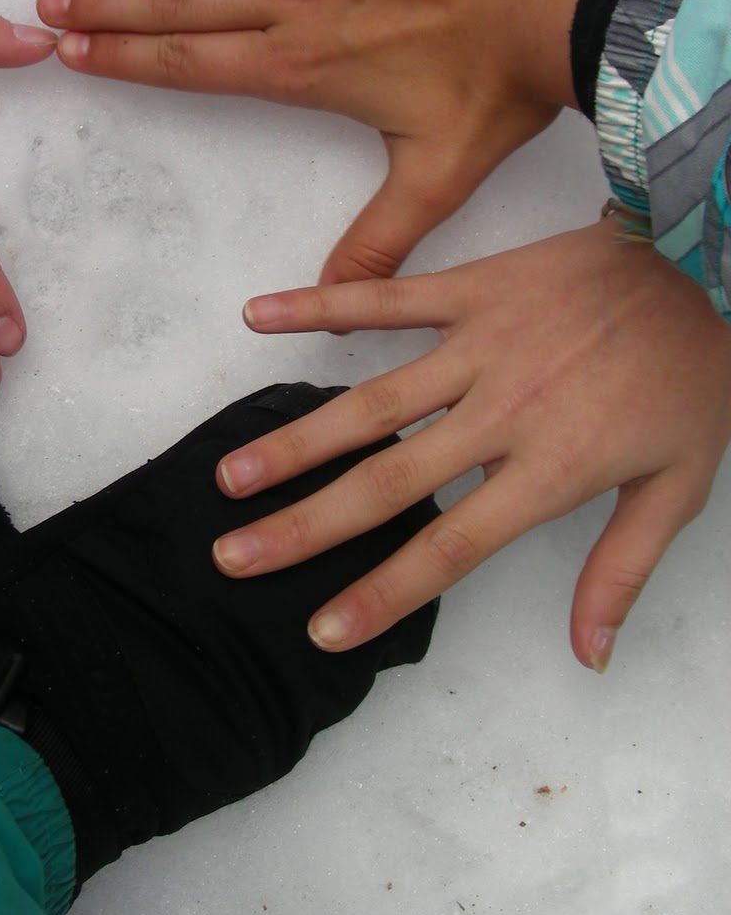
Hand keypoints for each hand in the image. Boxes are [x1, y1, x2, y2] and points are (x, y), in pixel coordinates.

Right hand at [39, 0, 628, 280]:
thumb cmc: (504, 83)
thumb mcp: (438, 175)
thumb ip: (377, 241)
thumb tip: (331, 310)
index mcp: (302, 65)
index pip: (190, 62)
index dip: (125, 57)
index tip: (71, 51)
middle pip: (180, 1)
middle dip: (108, 3)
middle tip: (47, 1)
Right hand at [210, 220, 730, 670]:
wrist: (709, 259)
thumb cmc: (697, 373)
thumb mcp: (680, 485)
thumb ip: (623, 570)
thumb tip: (589, 655)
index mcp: (553, 468)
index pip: (450, 547)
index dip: (383, 592)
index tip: (324, 629)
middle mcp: (504, 412)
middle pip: (387, 482)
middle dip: (304, 526)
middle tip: (234, 555)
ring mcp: (481, 345)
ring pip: (371, 402)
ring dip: (296, 440)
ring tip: (231, 475)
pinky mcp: (474, 288)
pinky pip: (386, 299)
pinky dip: (320, 306)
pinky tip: (257, 316)